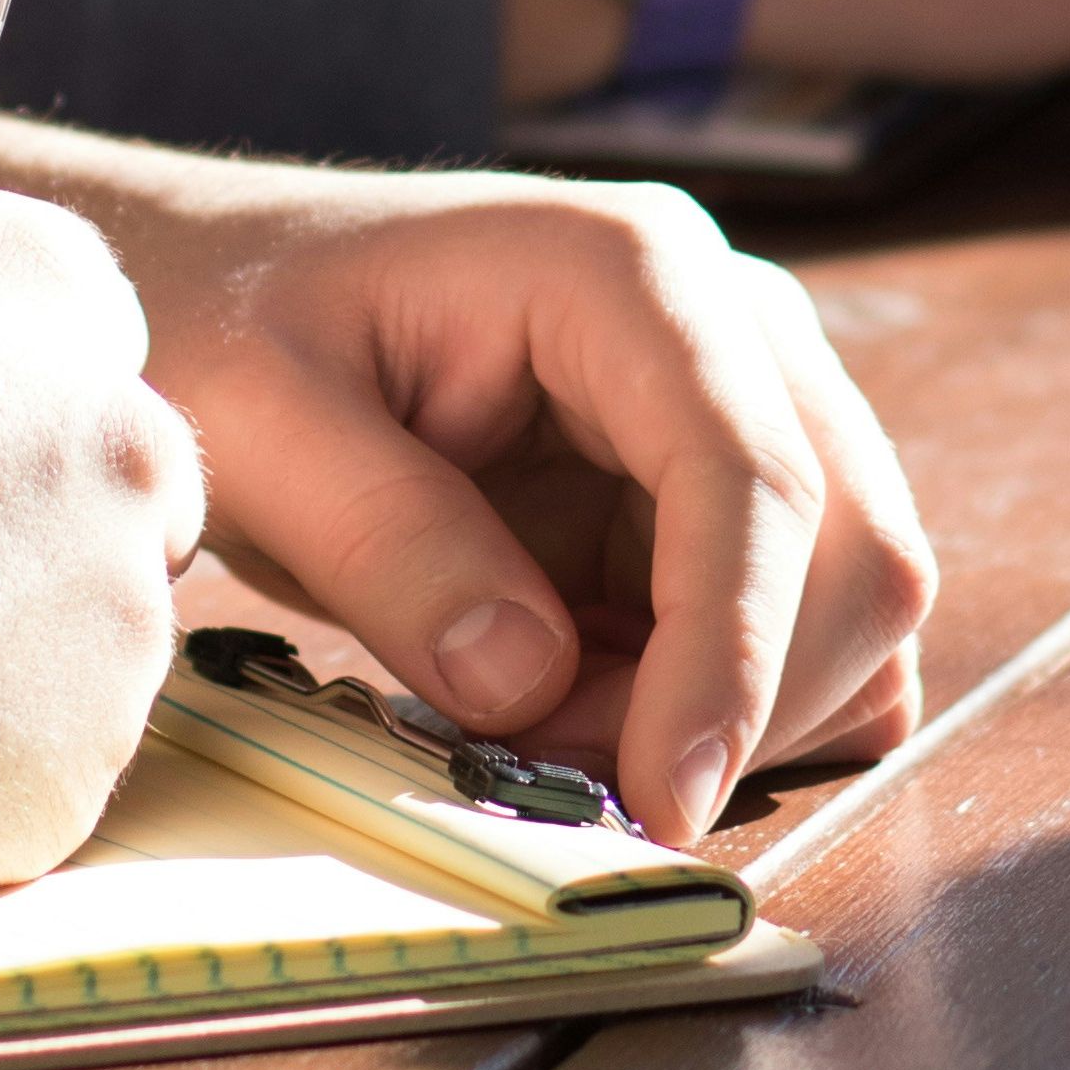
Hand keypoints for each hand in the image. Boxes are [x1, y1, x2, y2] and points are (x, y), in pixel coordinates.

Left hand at [0, 151, 938, 844]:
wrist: (216, 286)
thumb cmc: (228, 323)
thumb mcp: (258, 425)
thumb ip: (390, 544)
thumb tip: (527, 682)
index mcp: (630, 271)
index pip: (752, 474)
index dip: (731, 651)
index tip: (665, 799)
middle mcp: (730, 324)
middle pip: (852, 545)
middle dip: (734, 700)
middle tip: (554, 776)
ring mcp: (744, 406)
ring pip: (847, 603)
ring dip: (726, 714)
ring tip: (539, 730)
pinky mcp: (722, 495)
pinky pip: (800, 630)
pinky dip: (728, 710)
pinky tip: (593, 716)